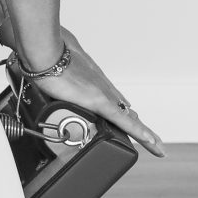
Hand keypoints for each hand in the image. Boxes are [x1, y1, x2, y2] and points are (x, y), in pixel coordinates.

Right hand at [31, 27, 163, 156]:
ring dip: (143, 132)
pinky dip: (140, 133)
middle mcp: (101, 87)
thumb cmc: (44, 54)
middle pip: (124, 111)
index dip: (122, 111)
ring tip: (157, 145)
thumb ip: (51, 74)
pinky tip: (152, 142)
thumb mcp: (50, 68)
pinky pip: (125, 122)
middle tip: (151, 139)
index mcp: (92, 80)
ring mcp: (102, 95)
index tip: (129, 116)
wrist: (43, 51)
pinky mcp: (100, 102)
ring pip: (130, 118)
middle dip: (136, 125)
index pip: (112, 100)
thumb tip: (40, 76)